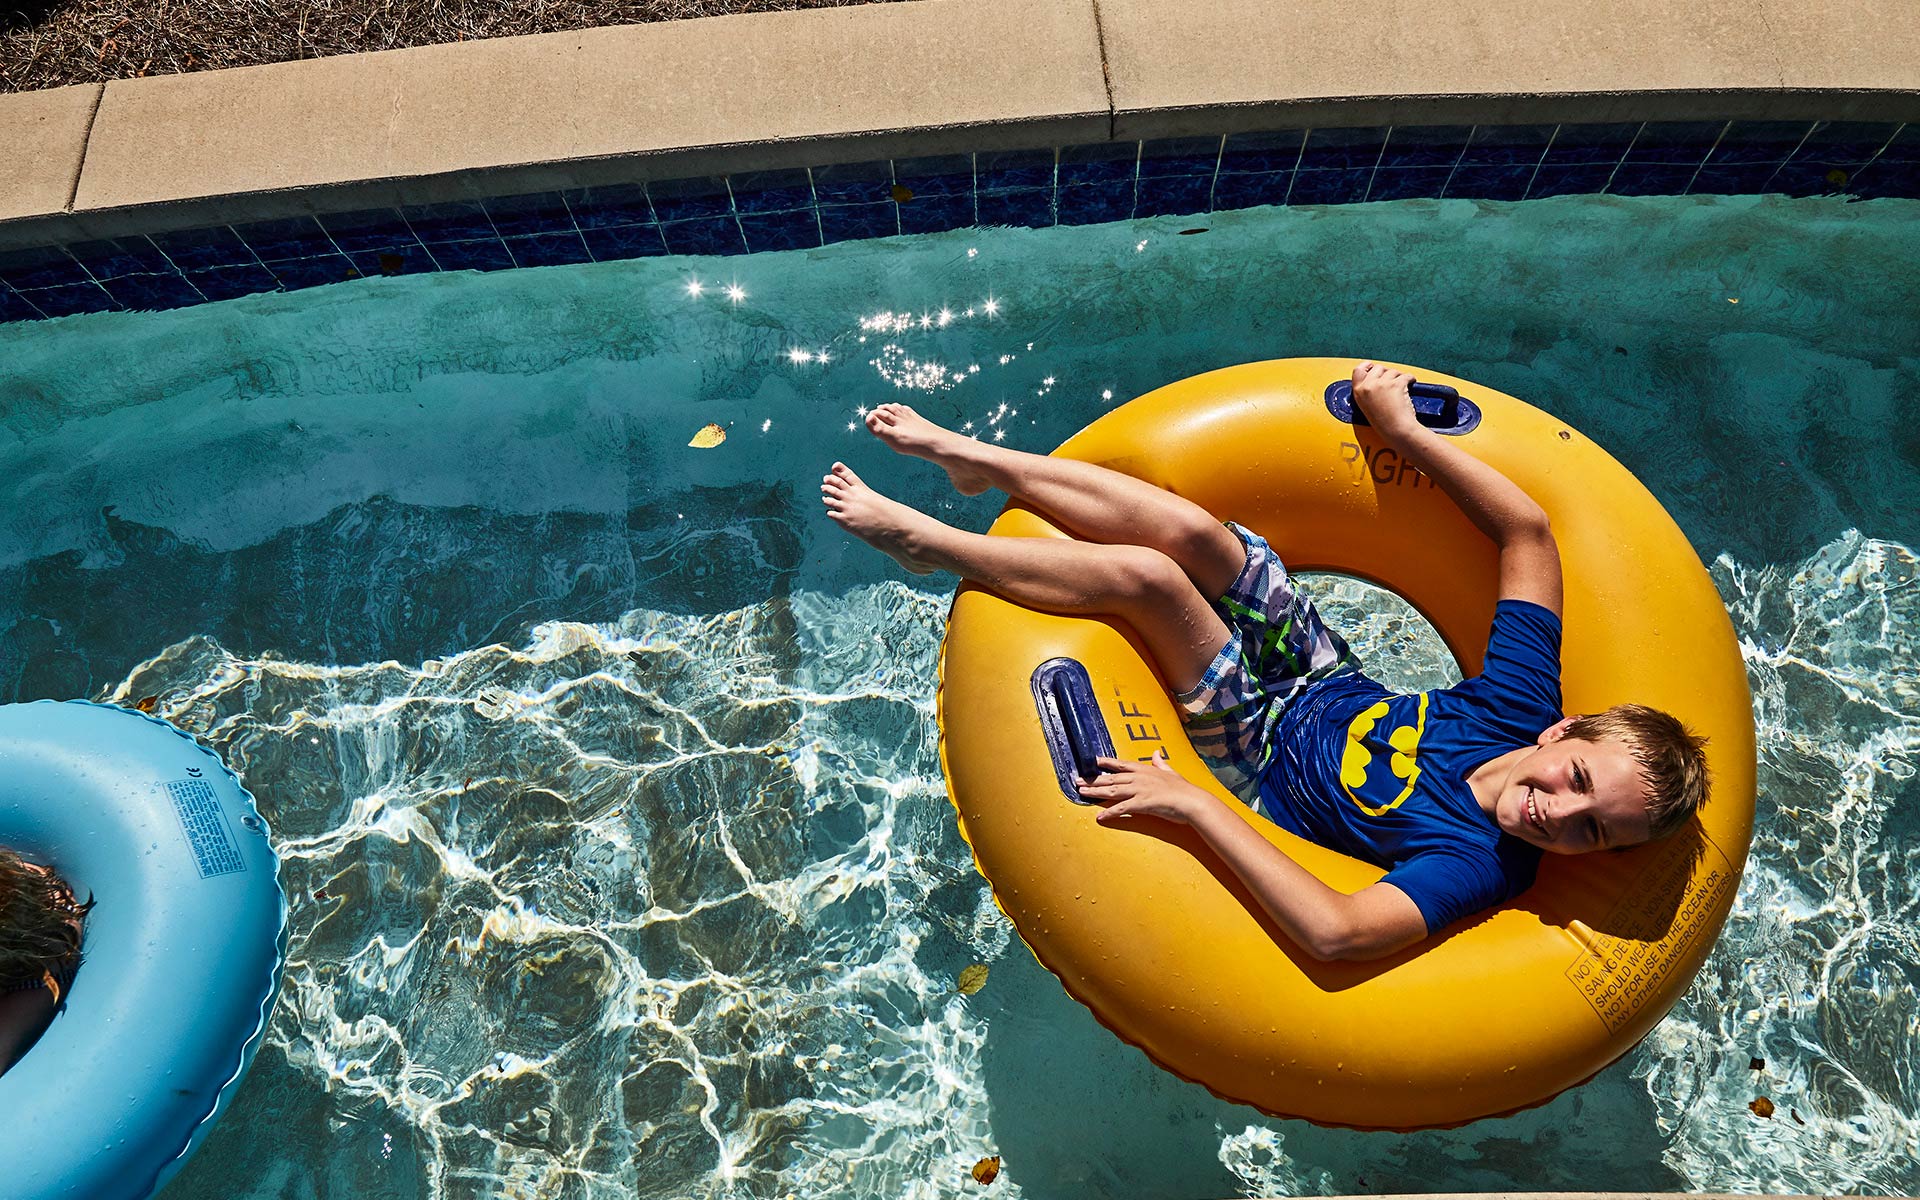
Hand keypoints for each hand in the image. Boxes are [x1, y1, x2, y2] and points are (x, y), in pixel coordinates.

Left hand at [1078, 750, 1211, 825]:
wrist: (1191, 801)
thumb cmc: (1183, 789)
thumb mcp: (1171, 772)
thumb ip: (1161, 763)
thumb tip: (1156, 753)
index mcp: (1145, 770)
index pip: (1120, 765)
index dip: (1106, 763)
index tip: (1093, 761)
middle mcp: (1138, 778)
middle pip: (1111, 778)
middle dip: (1093, 779)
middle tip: (1077, 780)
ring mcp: (1139, 790)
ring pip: (1111, 791)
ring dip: (1095, 792)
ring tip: (1082, 793)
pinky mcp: (1141, 804)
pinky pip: (1121, 809)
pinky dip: (1109, 813)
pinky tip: (1100, 816)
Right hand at [1350, 361, 1420, 438]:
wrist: (1396, 430)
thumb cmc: (1384, 423)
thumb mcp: (1367, 405)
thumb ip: (1368, 391)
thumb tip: (1377, 377)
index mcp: (1358, 392)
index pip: (1358, 370)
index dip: (1367, 366)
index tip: (1372, 366)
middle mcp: (1368, 386)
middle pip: (1377, 368)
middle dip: (1386, 372)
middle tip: (1392, 381)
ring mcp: (1382, 384)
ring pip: (1392, 371)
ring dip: (1399, 377)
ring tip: (1402, 388)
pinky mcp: (1396, 384)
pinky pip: (1406, 375)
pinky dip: (1410, 379)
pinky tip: (1411, 384)